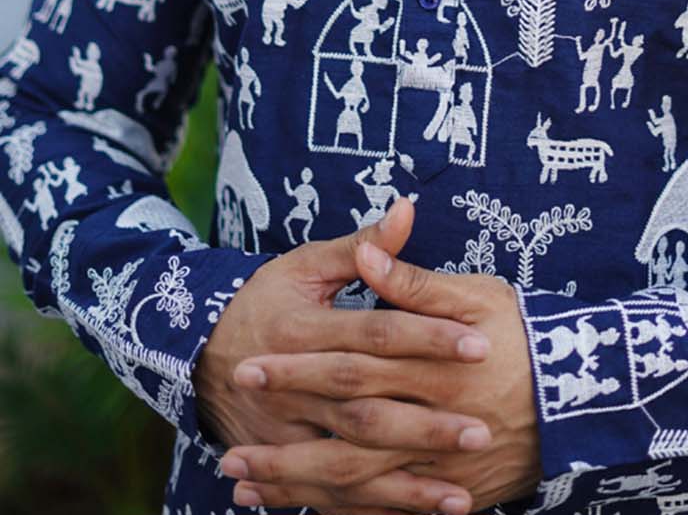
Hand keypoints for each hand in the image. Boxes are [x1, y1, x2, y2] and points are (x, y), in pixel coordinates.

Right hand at [197, 200, 491, 514]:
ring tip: (463, 496)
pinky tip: (419, 513)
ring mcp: (285, 433)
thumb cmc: (267, 298)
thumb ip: (362, 245)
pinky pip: (331, 497)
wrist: (200, 353)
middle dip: (424, 425)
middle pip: (366, 409)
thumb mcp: (307, 264)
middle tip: (481, 430)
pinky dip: (375, 510)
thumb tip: (408, 209)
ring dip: (405, 485)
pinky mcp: (286, 461)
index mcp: (302, 329)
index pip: (375, 334)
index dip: (427, 337)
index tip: (478, 345)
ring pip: (350, 466)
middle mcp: (292, 387)